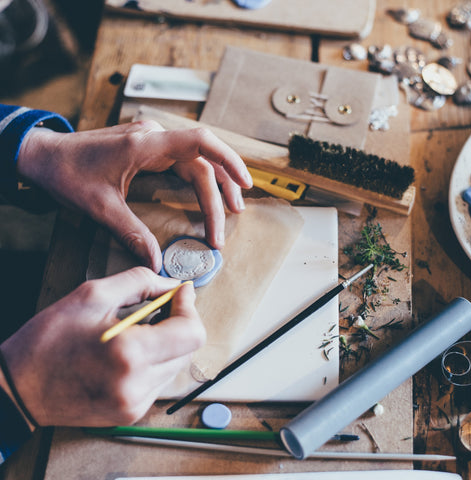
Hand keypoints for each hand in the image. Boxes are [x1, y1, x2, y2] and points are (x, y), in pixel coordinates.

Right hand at [0, 268, 204, 425]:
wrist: (19, 388)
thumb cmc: (48, 340)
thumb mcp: (92, 295)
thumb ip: (141, 283)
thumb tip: (173, 285)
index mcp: (129, 354)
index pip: (191, 333)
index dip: (189, 307)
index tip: (180, 292)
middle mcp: (137, 385)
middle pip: (188, 348)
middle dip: (179, 322)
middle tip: (160, 306)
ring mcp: (135, 404)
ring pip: (176, 364)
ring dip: (168, 341)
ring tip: (141, 328)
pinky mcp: (130, 412)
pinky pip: (160, 380)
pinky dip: (156, 360)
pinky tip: (133, 349)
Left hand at [17, 122, 252, 271]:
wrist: (45, 155)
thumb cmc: (67, 174)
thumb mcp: (100, 208)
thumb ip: (131, 233)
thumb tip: (156, 262)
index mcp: (145, 145)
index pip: (200, 142)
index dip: (228, 160)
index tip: (245, 184)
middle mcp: (154, 138)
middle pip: (202, 161)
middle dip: (220, 192)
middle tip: (228, 224)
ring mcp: (153, 141)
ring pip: (196, 161)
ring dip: (215, 186)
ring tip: (229, 211)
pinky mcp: (149, 148)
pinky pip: (183, 162)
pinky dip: (199, 180)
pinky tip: (207, 195)